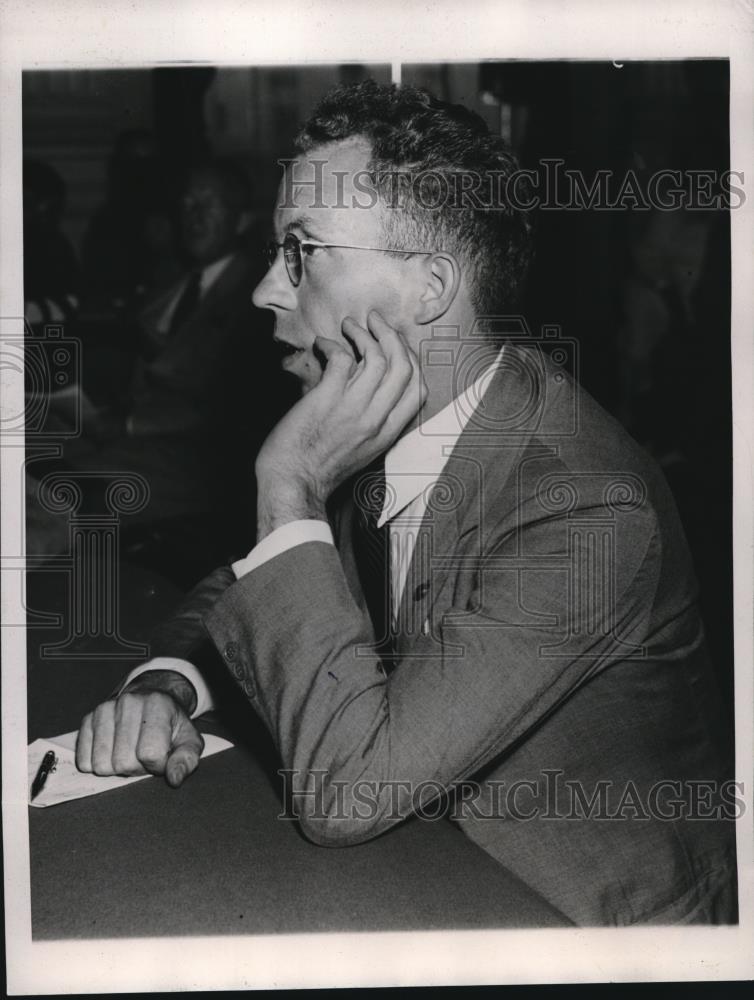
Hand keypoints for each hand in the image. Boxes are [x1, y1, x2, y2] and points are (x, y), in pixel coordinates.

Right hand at [75, 686, 203, 787]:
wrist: (151, 703)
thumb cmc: (171, 726)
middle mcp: (128, 702)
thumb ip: (186, 760)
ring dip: (116, 767)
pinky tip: (113, 751)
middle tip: (144, 756)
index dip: (158, 765)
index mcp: (157, 705)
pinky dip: (98, 764)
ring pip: (102, 765)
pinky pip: (84, 761)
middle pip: (123, 762)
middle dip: (137, 767)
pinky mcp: (87, 720)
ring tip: (130, 752)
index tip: (163, 757)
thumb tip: (174, 778)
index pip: (150, 753)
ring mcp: (105, 709)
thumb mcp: (189, 741)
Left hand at [255, 309, 426, 536]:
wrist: (293, 482)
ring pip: (376, 357)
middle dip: (392, 335)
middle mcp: (377, 419)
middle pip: (403, 366)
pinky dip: (333, 345)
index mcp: (388, 432)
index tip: (396, 345)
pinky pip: (342, 359)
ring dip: (363, 334)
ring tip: (350, 326)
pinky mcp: (328, 399)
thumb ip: (372, 420)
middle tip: (376, 321)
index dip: (412, 359)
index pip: (418, 389)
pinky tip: (322, 345)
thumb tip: (367, 383)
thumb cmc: (320, 467)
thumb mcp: (362, 449)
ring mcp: (354, 408)